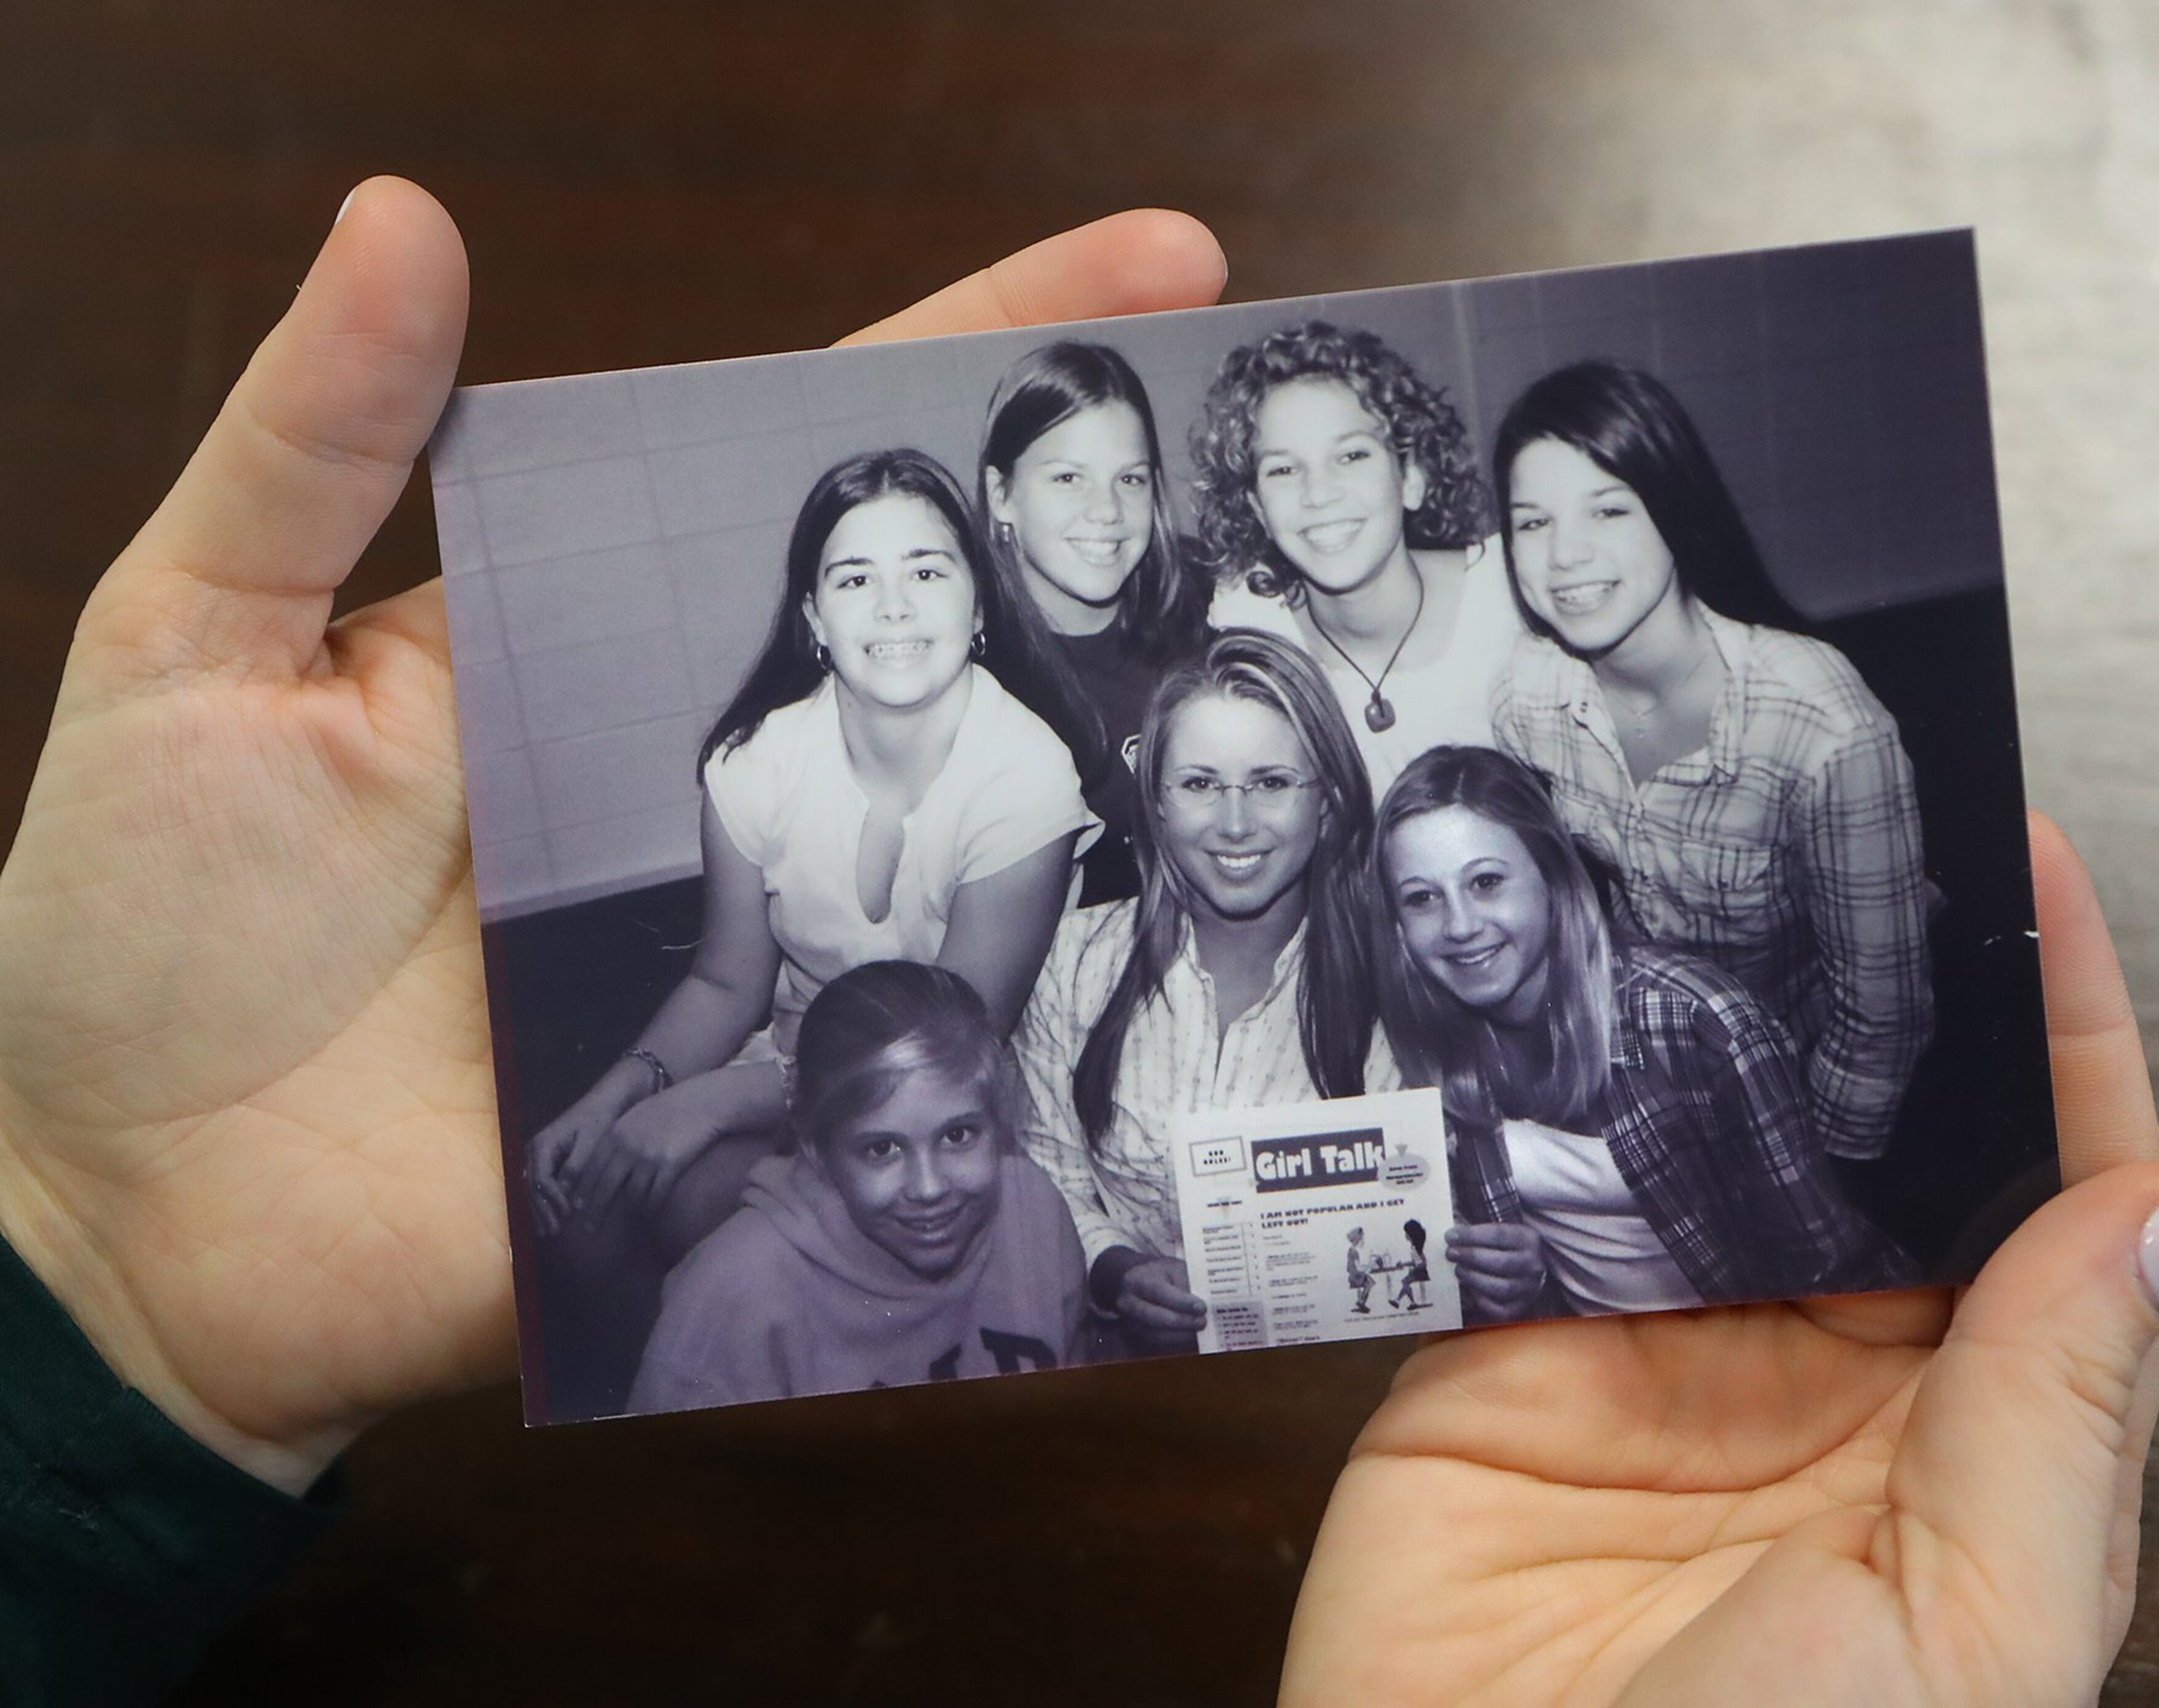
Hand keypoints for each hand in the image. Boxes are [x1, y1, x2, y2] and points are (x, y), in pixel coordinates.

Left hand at [0, 177, 1226, 1492]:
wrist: (129, 1223)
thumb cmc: (131, 927)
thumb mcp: (186, 645)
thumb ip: (311, 444)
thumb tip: (407, 218)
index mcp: (582, 642)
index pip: (805, 464)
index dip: (975, 354)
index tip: (1153, 261)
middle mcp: (694, 773)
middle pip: (929, 635)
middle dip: (1094, 537)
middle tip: (1266, 449)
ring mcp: (745, 931)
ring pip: (953, 827)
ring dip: (1096, 750)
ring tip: (1274, 646)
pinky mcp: (761, 1088)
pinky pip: (908, 1028)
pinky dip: (1010, 987)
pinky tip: (1144, 920)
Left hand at [562, 1078, 736, 1229]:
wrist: (702, 1102)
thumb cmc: (669, 1107)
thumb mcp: (635, 1117)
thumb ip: (619, 1137)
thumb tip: (606, 1163)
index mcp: (615, 1134)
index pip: (590, 1169)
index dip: (582, 1191)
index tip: (576, 1207)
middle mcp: (626, 1148)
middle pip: (604, 1187)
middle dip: (594, 1210)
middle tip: (589, 1228)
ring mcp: (648, 1158)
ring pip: (631, 1195)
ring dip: (630, 1210)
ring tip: (629, 1218)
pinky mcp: (670, 1167)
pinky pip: (655, 1196)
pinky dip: (650, 1207)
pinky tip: (650, 1212)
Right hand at [1281, 815, 2158, 1706]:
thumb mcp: (1966, 1635)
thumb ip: (2054, 1411)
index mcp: (1973, 1453)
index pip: (2048, 1206)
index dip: (2057, 1038)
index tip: (2040, 879)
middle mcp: (1827, 1389)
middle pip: (1876, 1147)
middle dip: (1880, 1000)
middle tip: (1866, 839)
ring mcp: (1662, 1366)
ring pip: (1706, 1147)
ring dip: (1710, 1030)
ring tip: (1713, 885)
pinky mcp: (1506, 1361)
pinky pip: (1536, 1201)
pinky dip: (1543, 1108)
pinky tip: (1561, 1018)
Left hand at [1444, 1219, 1547, 1322]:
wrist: (1524, 1268)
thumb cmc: (1504, 1247)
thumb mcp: (1498, 1232)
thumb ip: (1478, 1231)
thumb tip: (1452, 1234)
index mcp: (1528, 1239)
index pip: (1499, 1235)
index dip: (1472, 1235)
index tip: (1450, 1236)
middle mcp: (1533, 1265)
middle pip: (1501, 1263)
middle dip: (1471, 1257)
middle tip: (1451, 1253)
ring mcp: (1528, 1289)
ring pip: (1501, 1288)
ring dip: (1474, 1278)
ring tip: (1458, 1269)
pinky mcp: (1519, 1308)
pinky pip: (1499, 1310)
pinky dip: (1481, 1300)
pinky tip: (1469, 1289)